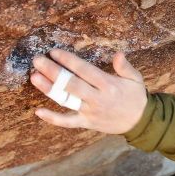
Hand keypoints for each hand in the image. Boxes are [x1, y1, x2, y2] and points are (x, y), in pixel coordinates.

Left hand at [29, 48, 147, 134]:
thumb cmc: (135, 97)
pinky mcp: (87, 123)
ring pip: (66, 100)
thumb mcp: (135, 79)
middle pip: (71, 83)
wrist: (139, 122)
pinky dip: (53, 119)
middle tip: (37, 60)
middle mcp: (97, 98)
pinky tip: (38, 112)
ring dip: (49, 89)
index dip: (68, 60)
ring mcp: (90, 112)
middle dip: (53, 71)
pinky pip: (67, 122)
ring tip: (34, 77)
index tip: (54, 52)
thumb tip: (117, 54)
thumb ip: (125, 67)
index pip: (84, 70)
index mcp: (108, 85)